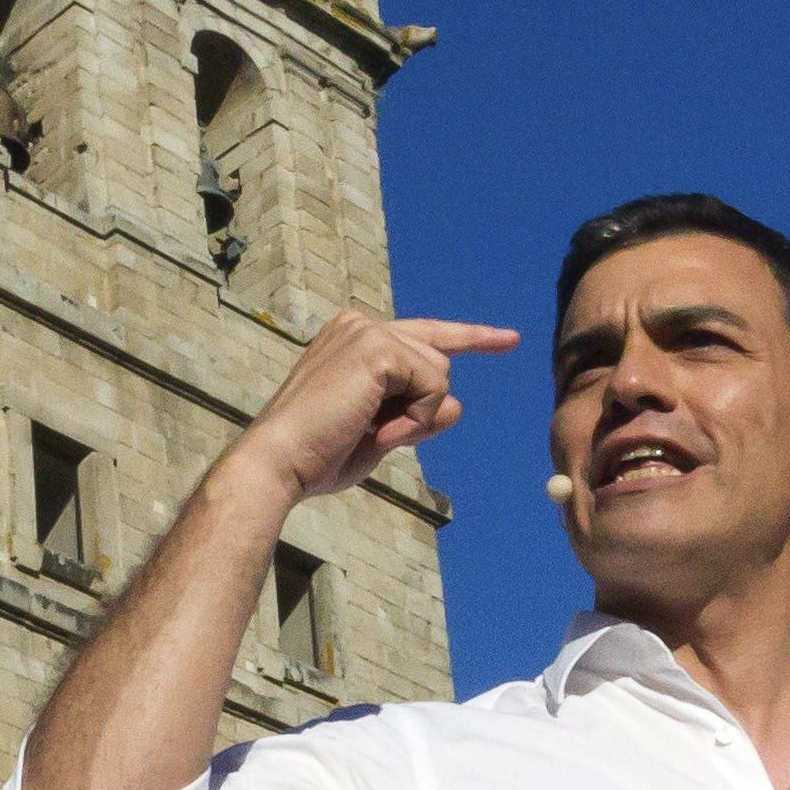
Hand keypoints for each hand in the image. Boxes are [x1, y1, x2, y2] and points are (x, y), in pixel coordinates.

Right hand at [221, 312, 516, 509]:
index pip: (426, 334)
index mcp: (353, 339)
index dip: (471, 338)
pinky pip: (434, 384)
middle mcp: (359, 325)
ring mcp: (367, 332)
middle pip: (438, 361)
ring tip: (372, 434)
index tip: (509, 339)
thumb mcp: (383, 435)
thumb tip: (458, 404)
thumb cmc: (320, 456)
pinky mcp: (377, 348)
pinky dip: (416, 418)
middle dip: (423, 409)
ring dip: (417, 416)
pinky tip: (379, 431)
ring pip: (439, 373)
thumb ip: (419, 416)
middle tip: (377, 437)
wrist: (280, 463)